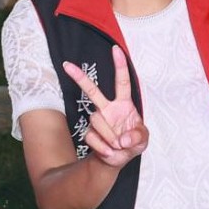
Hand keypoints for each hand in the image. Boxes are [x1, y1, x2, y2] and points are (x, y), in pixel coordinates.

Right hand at [62, 46, 147, 167]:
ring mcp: (97, 119)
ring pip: (96, 119)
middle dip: (79, 77)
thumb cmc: (132, 142)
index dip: (120, 66)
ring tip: (118, 145)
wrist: (119, 158)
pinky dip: (103, 147)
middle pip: (92, 90)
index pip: (122, 82)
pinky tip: (110, 151)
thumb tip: (124, 139)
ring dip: (110, 135)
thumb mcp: (143, 140)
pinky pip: (92, 137)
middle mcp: (108, 108)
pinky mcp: (89, 133)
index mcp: (124, 104)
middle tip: (66, 65)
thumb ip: (137, 137)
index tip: (115, 50)